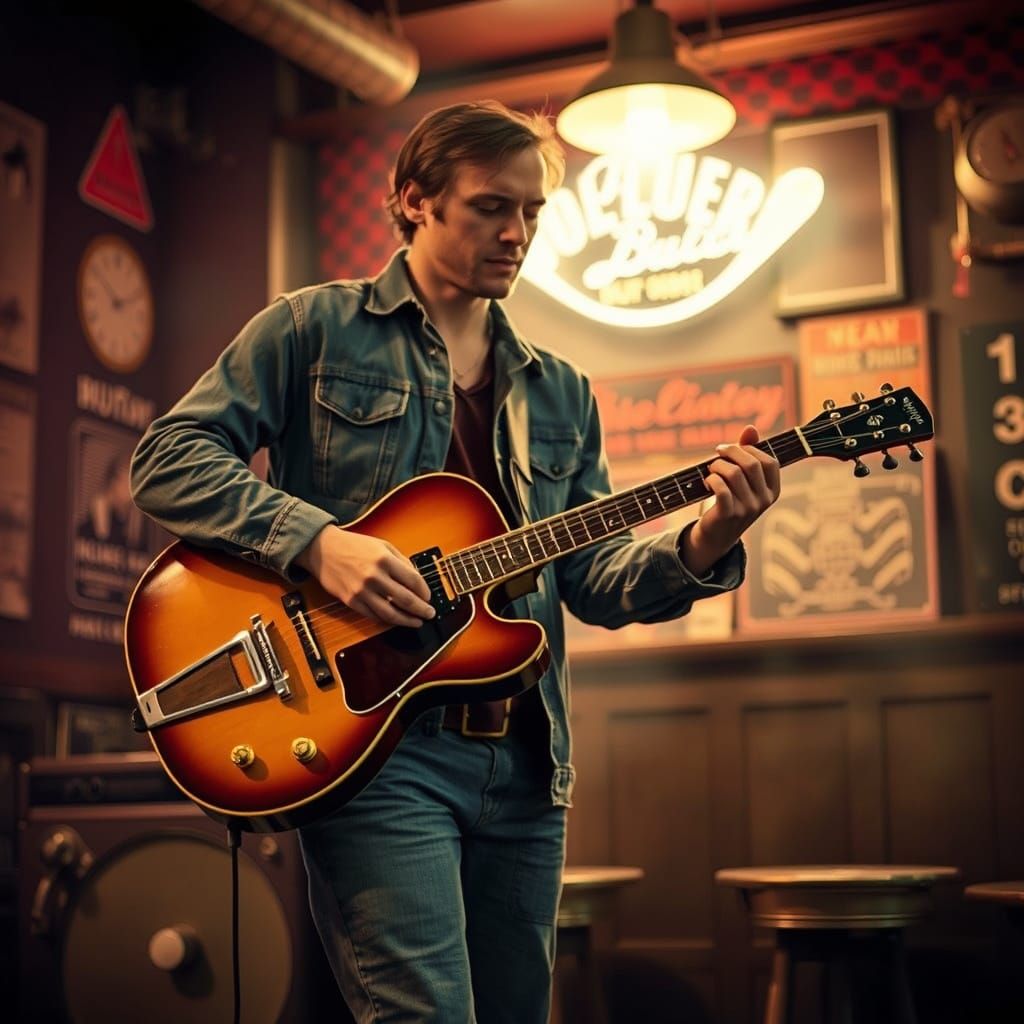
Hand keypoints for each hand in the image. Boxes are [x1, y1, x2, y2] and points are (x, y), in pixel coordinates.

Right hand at [295, 526, 435, 627]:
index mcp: (384, 560)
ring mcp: (362, 591)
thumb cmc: (355, 546)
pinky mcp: (351, 601)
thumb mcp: (383, 545)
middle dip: (422, 609)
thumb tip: (417, 580)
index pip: (413, 580)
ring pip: (390, 613)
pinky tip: (396, 620)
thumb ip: (401, 561)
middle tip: (430, 614)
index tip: (428, 597)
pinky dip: (387, 620)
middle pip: (406, 599)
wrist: (324, 549)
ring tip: (416, 622)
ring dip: (407, 620)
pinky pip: (373, 615)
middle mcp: (374, 576)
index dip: (425, 591)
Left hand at [680, 425, 780, 576]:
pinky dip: (711, 479)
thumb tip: (750, 428)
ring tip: (711, 469)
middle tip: (717, 453)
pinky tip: (707, 482)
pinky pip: (721, 487)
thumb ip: (748, 453)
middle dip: (731, 452)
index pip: (769, 461)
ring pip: (733, 473)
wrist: (715, 535)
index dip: (750, 450)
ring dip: (717, 465)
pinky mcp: (729, 514)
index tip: (732, 449)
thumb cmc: (730, 500)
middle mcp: (764, 501)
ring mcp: (747, 509)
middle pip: (751, 464)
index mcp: (772, 491)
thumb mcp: (743, 479)